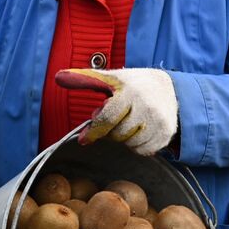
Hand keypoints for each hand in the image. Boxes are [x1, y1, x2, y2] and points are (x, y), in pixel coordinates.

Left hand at [53, 67, 177, 155]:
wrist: (170, 89)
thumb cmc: (133, 85)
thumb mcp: (110, 79)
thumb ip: (84, 79)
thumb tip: (58, 77)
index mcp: (128, 91)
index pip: (107, 118)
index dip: (94, 131)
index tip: (84, 139)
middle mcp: (146, 106)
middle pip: (117, 134)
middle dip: (111, 131)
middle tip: (115, 121)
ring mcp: (158, 120)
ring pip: (130, 143)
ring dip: (124, 139)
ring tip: (128, 125)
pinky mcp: (167, 132)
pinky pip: (144, 150)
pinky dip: (137, 146)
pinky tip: (139, 132)